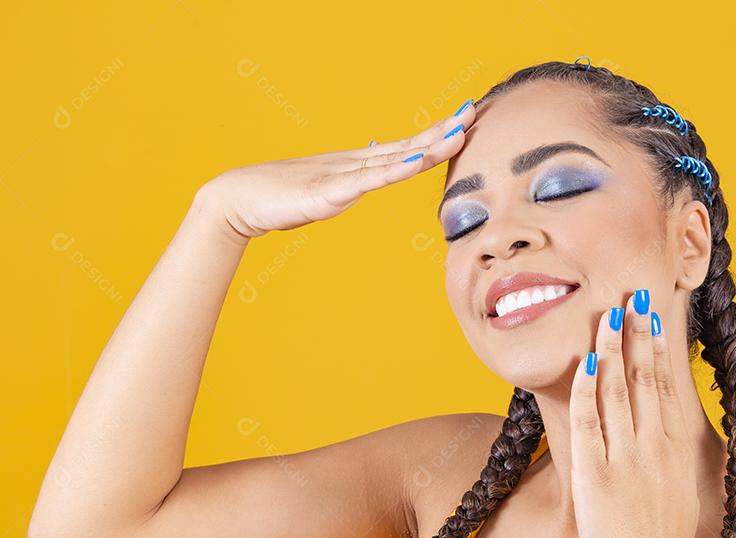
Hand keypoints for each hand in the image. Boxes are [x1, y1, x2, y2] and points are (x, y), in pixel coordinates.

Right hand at [194, 100, 475, 245]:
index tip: (463, 122)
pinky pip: (368, 181)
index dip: (434, 135)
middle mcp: (354, 165)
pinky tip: (416, 162)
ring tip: (456, 133)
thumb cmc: (278, 200)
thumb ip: (348, 188)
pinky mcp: (329, 192)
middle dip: (442, 132)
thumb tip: (367, 179)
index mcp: (356, 167)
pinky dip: (394, 171)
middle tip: (473, 113)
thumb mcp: (325, 194)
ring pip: (393, 160)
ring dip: (427, 146)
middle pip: (406, 146)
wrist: (237, 202)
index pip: (405, 148)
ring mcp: (343, 177)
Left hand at [568, 289, 699, 537]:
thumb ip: (672, 457)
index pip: (667, 386)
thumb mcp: (681, 493)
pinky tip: (585, 365)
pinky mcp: (597, 477)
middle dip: (637, 334)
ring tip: (608, 316)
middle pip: (645, 379)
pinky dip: (588, 392)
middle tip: (631, 296)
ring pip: (618, 393)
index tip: (653, 315)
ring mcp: (626, 461)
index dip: (658, 347)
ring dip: (612, 351)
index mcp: (676, 450)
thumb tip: (666, 431)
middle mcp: (654, 448)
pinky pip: (590, 425)